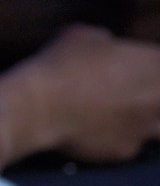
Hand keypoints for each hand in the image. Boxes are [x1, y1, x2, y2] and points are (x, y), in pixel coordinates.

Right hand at [0, 23, 159, 164]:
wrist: (37, 108)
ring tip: (117, 117)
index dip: (147, 68)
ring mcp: (144, 127)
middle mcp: (158, 98)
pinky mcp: (125, 151)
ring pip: (156, 127)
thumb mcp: (83, 35)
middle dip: (148, 96)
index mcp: (155, 64)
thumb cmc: (60, 65)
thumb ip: (106, 42)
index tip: (129, 70)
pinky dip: (115, 140)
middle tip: (123, 94)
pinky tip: (94, 133)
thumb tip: (106, 47)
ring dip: (142, 122)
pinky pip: (127, 145)